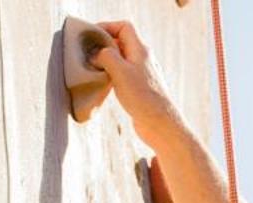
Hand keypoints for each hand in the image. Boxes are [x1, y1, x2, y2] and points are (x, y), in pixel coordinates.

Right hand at [92, 20, 179, 146]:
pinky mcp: (141, 90)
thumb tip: (96, 54)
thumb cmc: (143, 98)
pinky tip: (107, 85)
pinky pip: (125, 76)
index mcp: (141, 50)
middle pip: (122, 43)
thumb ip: (105, 55)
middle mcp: (144, 60)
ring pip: (123, 61)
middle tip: (91, 54)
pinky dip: (114, 76)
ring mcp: (143, 76)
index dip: (107, 27)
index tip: (93, 36)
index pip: (124, 27)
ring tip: (97, 70)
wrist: (161, 126)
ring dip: (108, 62)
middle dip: (105, 46)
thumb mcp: (119, 70)